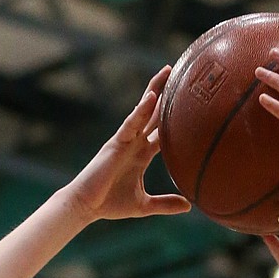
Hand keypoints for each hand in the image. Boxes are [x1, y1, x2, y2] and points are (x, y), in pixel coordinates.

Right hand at [67, 69, 191, 224]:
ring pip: (143, 110)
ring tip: (167, 71)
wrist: (86, 206)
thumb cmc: (111, 204)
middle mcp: (135, 142)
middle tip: (181, 72)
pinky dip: (141, 110)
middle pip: (154, 112)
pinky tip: (152, 97)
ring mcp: (125, 140)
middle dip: (166, 93)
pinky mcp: (115, 143)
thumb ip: (165, 204)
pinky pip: (131, 123)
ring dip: (155, 90)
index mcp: (142, 153)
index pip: (162, 130)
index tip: (192, 103)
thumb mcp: (144, 205)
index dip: (175, 116)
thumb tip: (189, 206)